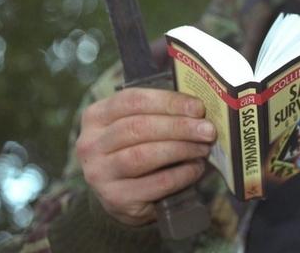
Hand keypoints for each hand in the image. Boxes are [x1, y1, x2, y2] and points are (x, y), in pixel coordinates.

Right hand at [76, 88, 215, 225]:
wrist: (122, 196)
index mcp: (96, 116)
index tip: (198, 107)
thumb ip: (161, 113)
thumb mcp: (140, 125)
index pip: (132, 100)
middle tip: (208, 130)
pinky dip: (181, 174)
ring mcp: (99, 174)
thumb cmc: (137, 149)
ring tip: (203, 148)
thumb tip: (199, 108)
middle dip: (180, 127)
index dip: (169, 102)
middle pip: (139, 127)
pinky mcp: (116, 199)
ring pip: (144, 155)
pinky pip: (155, 184)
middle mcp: (91, 144)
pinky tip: (196, 168)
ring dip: (181, 149)